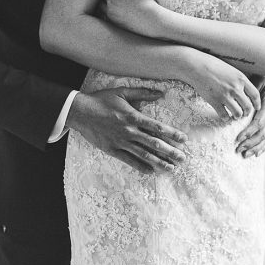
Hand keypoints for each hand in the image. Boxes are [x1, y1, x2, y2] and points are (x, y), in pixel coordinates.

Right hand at [66, 87, 187, 173]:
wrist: (80, 112)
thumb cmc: (101, 100)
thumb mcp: (122, 92)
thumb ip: (142, 93)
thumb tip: (161, 93)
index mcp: (133, 117)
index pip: (157, 127)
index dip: (172, 134)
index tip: (183, 139)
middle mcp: (129, 131)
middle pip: (154, 143)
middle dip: (170, 151)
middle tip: (183, 158)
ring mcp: (121, 142)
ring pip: (143, 154)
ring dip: (159, 162)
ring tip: (171, 168)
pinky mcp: (112, 150)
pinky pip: (129, 160)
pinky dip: (140, 166)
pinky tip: (151, 171)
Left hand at [100, 0, 164, 37]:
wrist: (153, 22)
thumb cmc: (145, 4)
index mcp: (112, 0)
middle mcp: (110, 11)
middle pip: (100, 3)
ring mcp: (113, 20)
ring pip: (104, 12)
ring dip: (106, 7)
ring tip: (114, 3)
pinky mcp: (118, 27)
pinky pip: (110, 19)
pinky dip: (111, 15)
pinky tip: (119, 13)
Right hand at [186, 50, 260, 121]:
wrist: (197, 66)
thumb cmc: (213, 65)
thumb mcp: (231, 69)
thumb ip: (239, 80)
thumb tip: (245, 90)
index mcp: (241, 79)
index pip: (255, 94)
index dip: (257, 103)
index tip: (257, 107)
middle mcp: (235, 88)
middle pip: (248, 107)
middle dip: (247, 112)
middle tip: (244, 113)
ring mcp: (225, 96)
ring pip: (237, 113)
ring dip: (237, 116)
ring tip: (234, 115)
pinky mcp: (214, 101)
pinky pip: (224, 115)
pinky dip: (225, 117)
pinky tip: (224, 115)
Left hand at [235, 77, 264, 156]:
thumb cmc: (260, 77)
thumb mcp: (257, 79)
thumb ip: (251, 90)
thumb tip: (242, 97)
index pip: (260, 122)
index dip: (249, 131)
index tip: (238, 138)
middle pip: (263, 133)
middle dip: (250, 142)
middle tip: (238, 148)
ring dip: (255, 147)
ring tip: (244, 154)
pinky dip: (262, 147)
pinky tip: (256, 154)